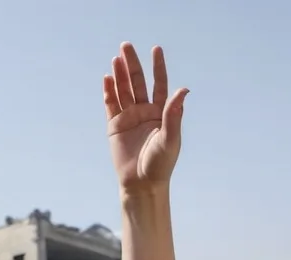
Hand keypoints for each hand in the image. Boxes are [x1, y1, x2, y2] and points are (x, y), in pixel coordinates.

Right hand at [103, 43, 187, 194]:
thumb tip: (184, 90)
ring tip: (116, 58)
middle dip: (132, 64)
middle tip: (126, 45)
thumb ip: (174, 114)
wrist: (142, 184)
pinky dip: (108, 91)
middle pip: (138, 82)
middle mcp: (145, 112)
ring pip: (123, 90)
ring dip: (120, 74)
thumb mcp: (170, 139)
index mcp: (161, 114)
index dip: (158, 67)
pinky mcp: (115, 126)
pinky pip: (111, 104)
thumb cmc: (160, 164)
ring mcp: (129, 118)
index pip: (159, 85)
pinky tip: (107, 78)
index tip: (156, 49)